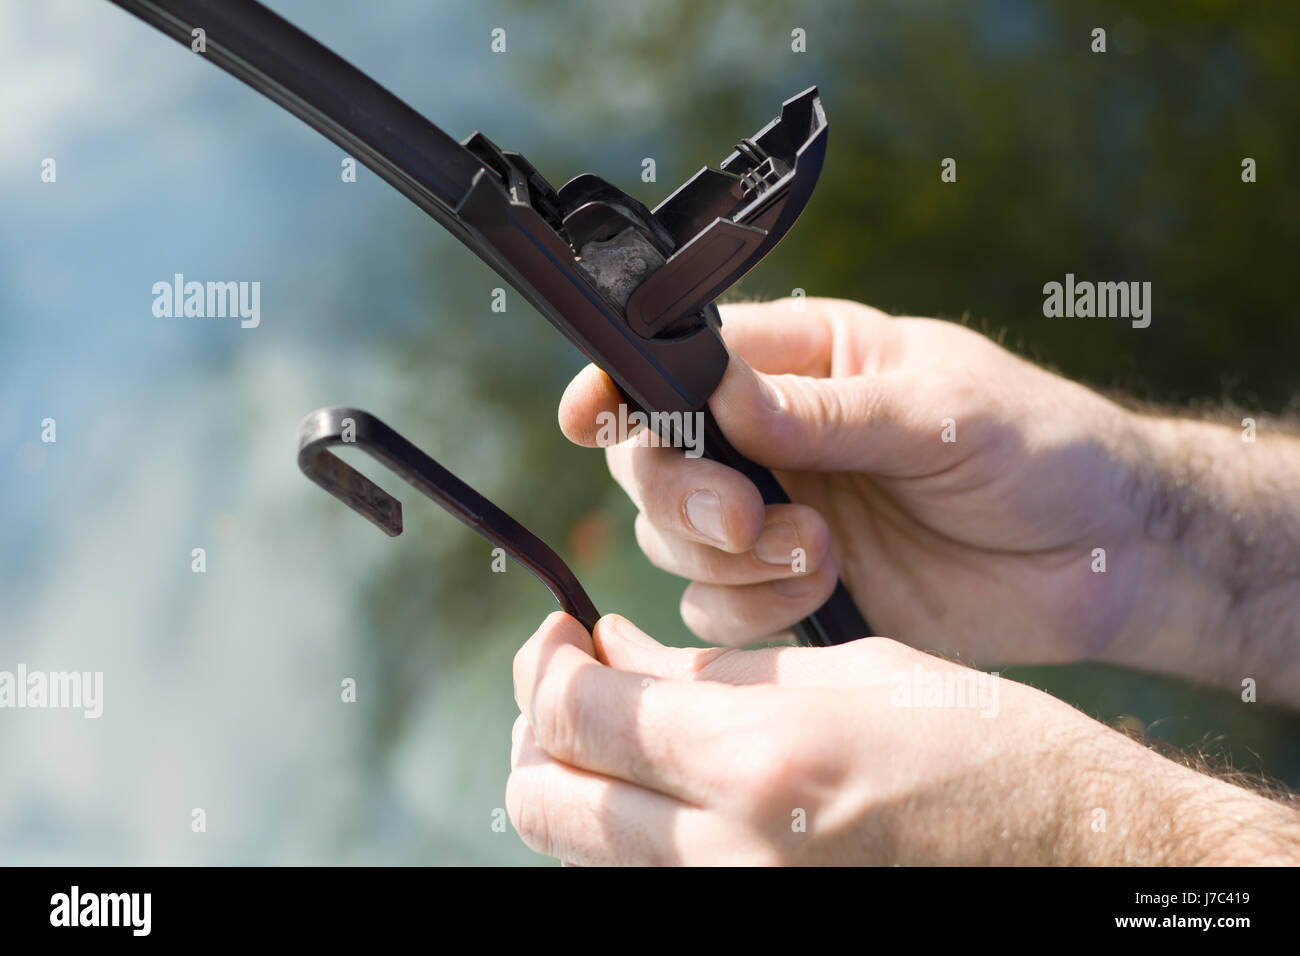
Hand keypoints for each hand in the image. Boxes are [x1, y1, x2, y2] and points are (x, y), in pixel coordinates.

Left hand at [507, 613, 1299, 864]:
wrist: (1074, 850)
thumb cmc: (981, 744)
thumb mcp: (847, 672)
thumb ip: (710, 674)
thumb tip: (612, 653)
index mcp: (759, 757)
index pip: (577, 715)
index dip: (547, 667)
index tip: (562, 635)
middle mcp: (729, 851)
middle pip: (545, 802)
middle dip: (537, 733)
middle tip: (569, 682)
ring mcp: (737, 904)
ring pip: (578, 853)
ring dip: (571, 784)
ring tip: (612, 731)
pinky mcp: (756, 925)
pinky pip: (640, 882)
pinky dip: (621, 832)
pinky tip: (658, 784)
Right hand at [559, 296, 1203, 668]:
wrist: (1102, 555)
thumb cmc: (1038, 446)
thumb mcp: (941, 408)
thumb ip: (829, 412)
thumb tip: (723, 397)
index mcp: (803, 361)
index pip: (680, 362)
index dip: (620, 387)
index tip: (588, 419)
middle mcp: (772, 438)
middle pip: (656, 463)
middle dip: (683, 496)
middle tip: (750, 517)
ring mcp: (778, 517)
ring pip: (675, 542)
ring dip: (726, 558)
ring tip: (820, 553)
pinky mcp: (795, 591)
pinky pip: (719, 607)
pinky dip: (751, 608)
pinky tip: (826, 587)